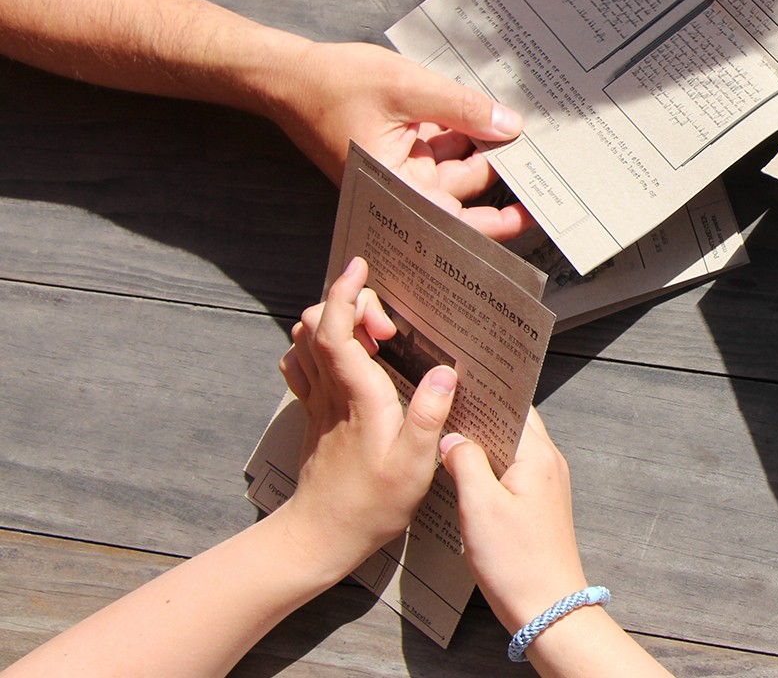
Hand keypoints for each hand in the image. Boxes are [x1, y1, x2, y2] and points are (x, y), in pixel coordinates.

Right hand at [270, 42, 536, 241]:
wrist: (288, 75)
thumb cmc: (334, 85)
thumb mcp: (408, 87)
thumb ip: (462, 107)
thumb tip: (509, 126)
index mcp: (396, 187)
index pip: (455, 221)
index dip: (497, 222)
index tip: (534, 215)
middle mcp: (400, 186)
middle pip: (463, 192)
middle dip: (500, 174)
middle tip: (544, 161)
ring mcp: (402, 169)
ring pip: (457, 167)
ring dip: (484, 146)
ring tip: (523, 125)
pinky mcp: (402, 151)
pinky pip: (442, 147)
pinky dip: (462, 131)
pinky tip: (489, 112)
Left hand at [276, 256, 456, 576]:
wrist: (321, 537)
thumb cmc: (369, 505)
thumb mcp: (414, 463)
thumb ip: (428, 413)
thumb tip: (447, 372)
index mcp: (357, 396)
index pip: (337, 330)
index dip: (345, 293)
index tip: (360, 268)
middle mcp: (330, 392)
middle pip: (317, 325)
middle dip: (345, 303)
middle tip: (385, 323)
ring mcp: (317, 402)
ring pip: (304, 341)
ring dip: (331, 321)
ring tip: (368, 331)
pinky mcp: (314, 414)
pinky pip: (301, 365)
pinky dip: (315, 346)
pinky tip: (342, 356)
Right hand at [440, 410, 587, 634]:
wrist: (548, 608)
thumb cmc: (517, 563)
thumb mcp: (479, 508)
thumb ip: (465, 463)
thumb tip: (452, 439)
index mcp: (538, 455)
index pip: (512, 404)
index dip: (484, 392)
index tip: (454, 383)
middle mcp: (548, 463)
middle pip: (511, 423)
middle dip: (479, 416)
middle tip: (443, 409)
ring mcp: (546, 483)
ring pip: (510, 448)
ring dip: (482, 443)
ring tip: (447, 438)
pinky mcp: (538, 503)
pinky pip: (511, 471)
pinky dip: (489, 467)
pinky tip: (463, 475)